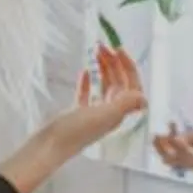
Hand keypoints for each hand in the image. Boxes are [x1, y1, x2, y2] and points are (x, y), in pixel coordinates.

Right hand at [0, 47, 147, 192]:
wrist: (48, 146)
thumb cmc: (75, 131)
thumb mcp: (103, 115)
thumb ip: (125, 104)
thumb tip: (144, 98)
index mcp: (117, 112)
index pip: (131, 86)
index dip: (128, 67)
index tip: (118, 50)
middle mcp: (108, 113)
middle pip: (118, 84)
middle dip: (114, 64)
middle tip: (102, 46)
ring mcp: (92, 114)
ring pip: (104, 87)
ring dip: (103, 69)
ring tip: (95, 52)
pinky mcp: (76, 115)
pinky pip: (87, 95)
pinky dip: (88, 82)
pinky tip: (85, 72)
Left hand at [151, 122, 192, 178]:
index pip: (190, 159)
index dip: (181, 150)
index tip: (175, 139)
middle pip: (174, 159)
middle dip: (164, 149)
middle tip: (157, 137)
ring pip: (171, 151)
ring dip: (163, 142)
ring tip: (158, 132)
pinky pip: (178, 140)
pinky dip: (172, 132)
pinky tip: (171, 123)